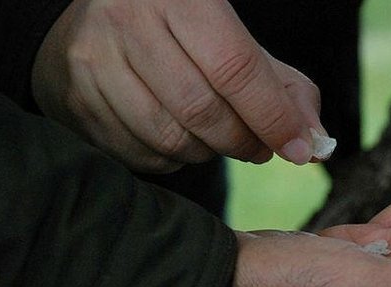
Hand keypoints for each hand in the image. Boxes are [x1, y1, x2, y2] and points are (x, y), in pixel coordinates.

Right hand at [32, 0, 323, 172]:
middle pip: (202, 110)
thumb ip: (285, 89)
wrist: (97, 21)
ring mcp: (94, 60)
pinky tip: (179, 140)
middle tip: (258, 146)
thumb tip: (313, 143)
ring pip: (168, 138)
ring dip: (207, 153)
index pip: (235, 68)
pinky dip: (172, 160)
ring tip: (217, 139)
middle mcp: (130, 21)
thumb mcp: (238, 43)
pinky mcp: (76, 99)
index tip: (297, 149)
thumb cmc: (185, 35)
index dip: (272, 117)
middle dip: (243, 141)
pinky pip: (138, 154)